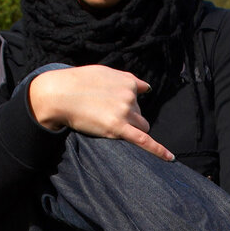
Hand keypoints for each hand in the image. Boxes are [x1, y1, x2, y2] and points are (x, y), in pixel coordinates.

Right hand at [27, 65, 173, 161]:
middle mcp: (130, 96)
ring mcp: (124, 112)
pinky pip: (143, 141)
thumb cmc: (78, 83)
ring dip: (131, 129)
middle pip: (140, 114)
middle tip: (106, 117)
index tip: (116, 107)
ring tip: (108, 125)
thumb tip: (146, 88)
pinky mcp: (117, 128)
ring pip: (141, 126)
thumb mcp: (105, 72)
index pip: (138, 96)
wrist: (59, 94)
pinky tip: (170, 158)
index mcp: (128, 82)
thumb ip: (127, 79)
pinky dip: (158, 150)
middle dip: (129, 118)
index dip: (127, 104)